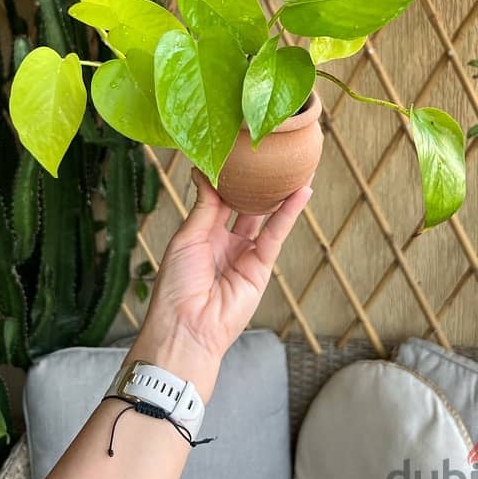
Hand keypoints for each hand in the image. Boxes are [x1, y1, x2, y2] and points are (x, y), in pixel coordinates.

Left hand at [127, 169, 312, 401]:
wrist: (187, 328)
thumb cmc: (176, 286)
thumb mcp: (187, 238)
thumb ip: (204, 207)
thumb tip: (203, 172)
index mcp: (201, 234)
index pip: (217, 198)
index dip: (226, 177)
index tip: (234, 151)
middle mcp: (224, 241)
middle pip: (243, 205)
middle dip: (255, 182)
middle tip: (267, 153)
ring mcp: (244, 253)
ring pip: (263, 216)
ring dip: (277, 193)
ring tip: (293, 165)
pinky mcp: (261, 266)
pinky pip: (276, 234)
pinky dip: (289, 212)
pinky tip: (301, 191)